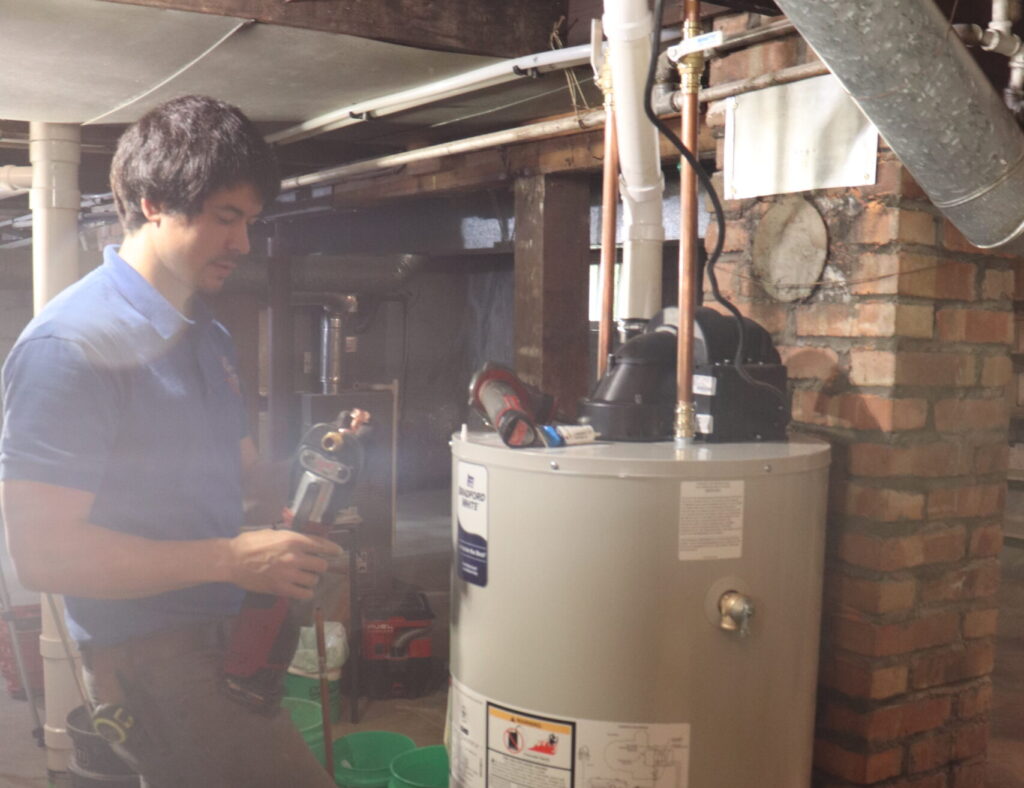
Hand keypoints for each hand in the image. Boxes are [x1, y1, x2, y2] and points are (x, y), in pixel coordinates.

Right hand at [225, 528, 342, 599]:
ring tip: (304, 578)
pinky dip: (306, 592)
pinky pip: (304, 593)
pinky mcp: (282, 588)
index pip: (322, 545)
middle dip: (320, 566)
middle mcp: (295, 556)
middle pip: (322, 565)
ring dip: (312, 579)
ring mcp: (289, 573)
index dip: (333, 549)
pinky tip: (302, 589)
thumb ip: (291, 537)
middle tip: (314, 567)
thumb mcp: (273, 532)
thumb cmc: (250, 543)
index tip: (338, 552)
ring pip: (314, 579)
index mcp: (294, 539)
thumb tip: (304, 540)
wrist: (232, 560)